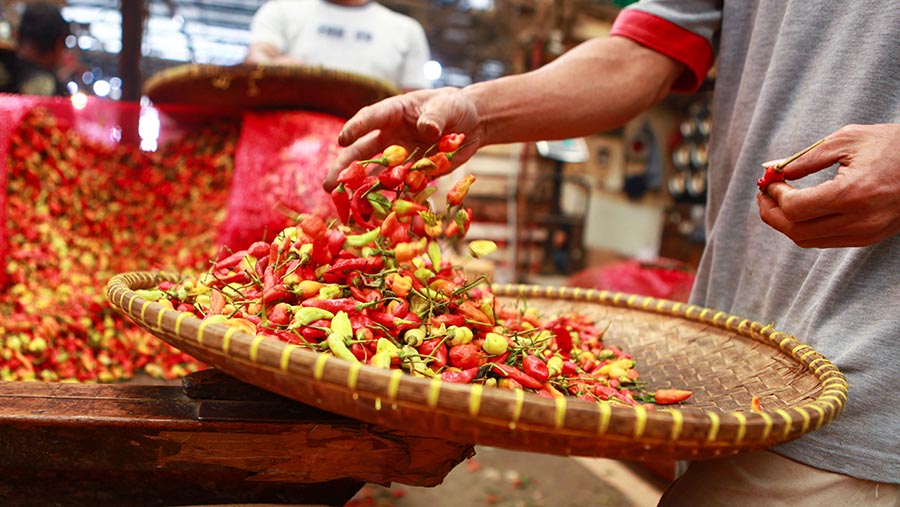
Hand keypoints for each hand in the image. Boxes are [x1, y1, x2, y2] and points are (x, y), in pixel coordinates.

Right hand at [324, 87, 482, 190]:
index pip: (370, 118)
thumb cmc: (455, 107)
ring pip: (374, 172)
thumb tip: (427, 129)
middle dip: (344, 167)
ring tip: (343, 204)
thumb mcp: (447, 107)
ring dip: (360, 188)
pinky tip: (373, 214)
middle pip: (362, 150)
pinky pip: (397, 186)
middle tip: (329, 185)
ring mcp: (399, 155)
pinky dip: (387, 199)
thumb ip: (436, 117)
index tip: (342, 140)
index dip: (356, 128)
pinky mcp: (412, 171)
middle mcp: (390, 135)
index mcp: (393, 112)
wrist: (471, 123)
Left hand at [758, 123, 899, 247]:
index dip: (773, 196)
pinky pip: (825, 241)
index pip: (796, 208)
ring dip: (786, 223)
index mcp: (854, 194)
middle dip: (771, 214)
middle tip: (764, 195)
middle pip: (796, 231)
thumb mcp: (847, 140)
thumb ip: (806, 158)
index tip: (768, 181)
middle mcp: (860, 220)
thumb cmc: (891, 145)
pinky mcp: (870, 238)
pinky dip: (805, 228)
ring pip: (808, 240)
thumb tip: (773, 171)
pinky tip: (800, 209)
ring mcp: (866, 233)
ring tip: (777, 201)